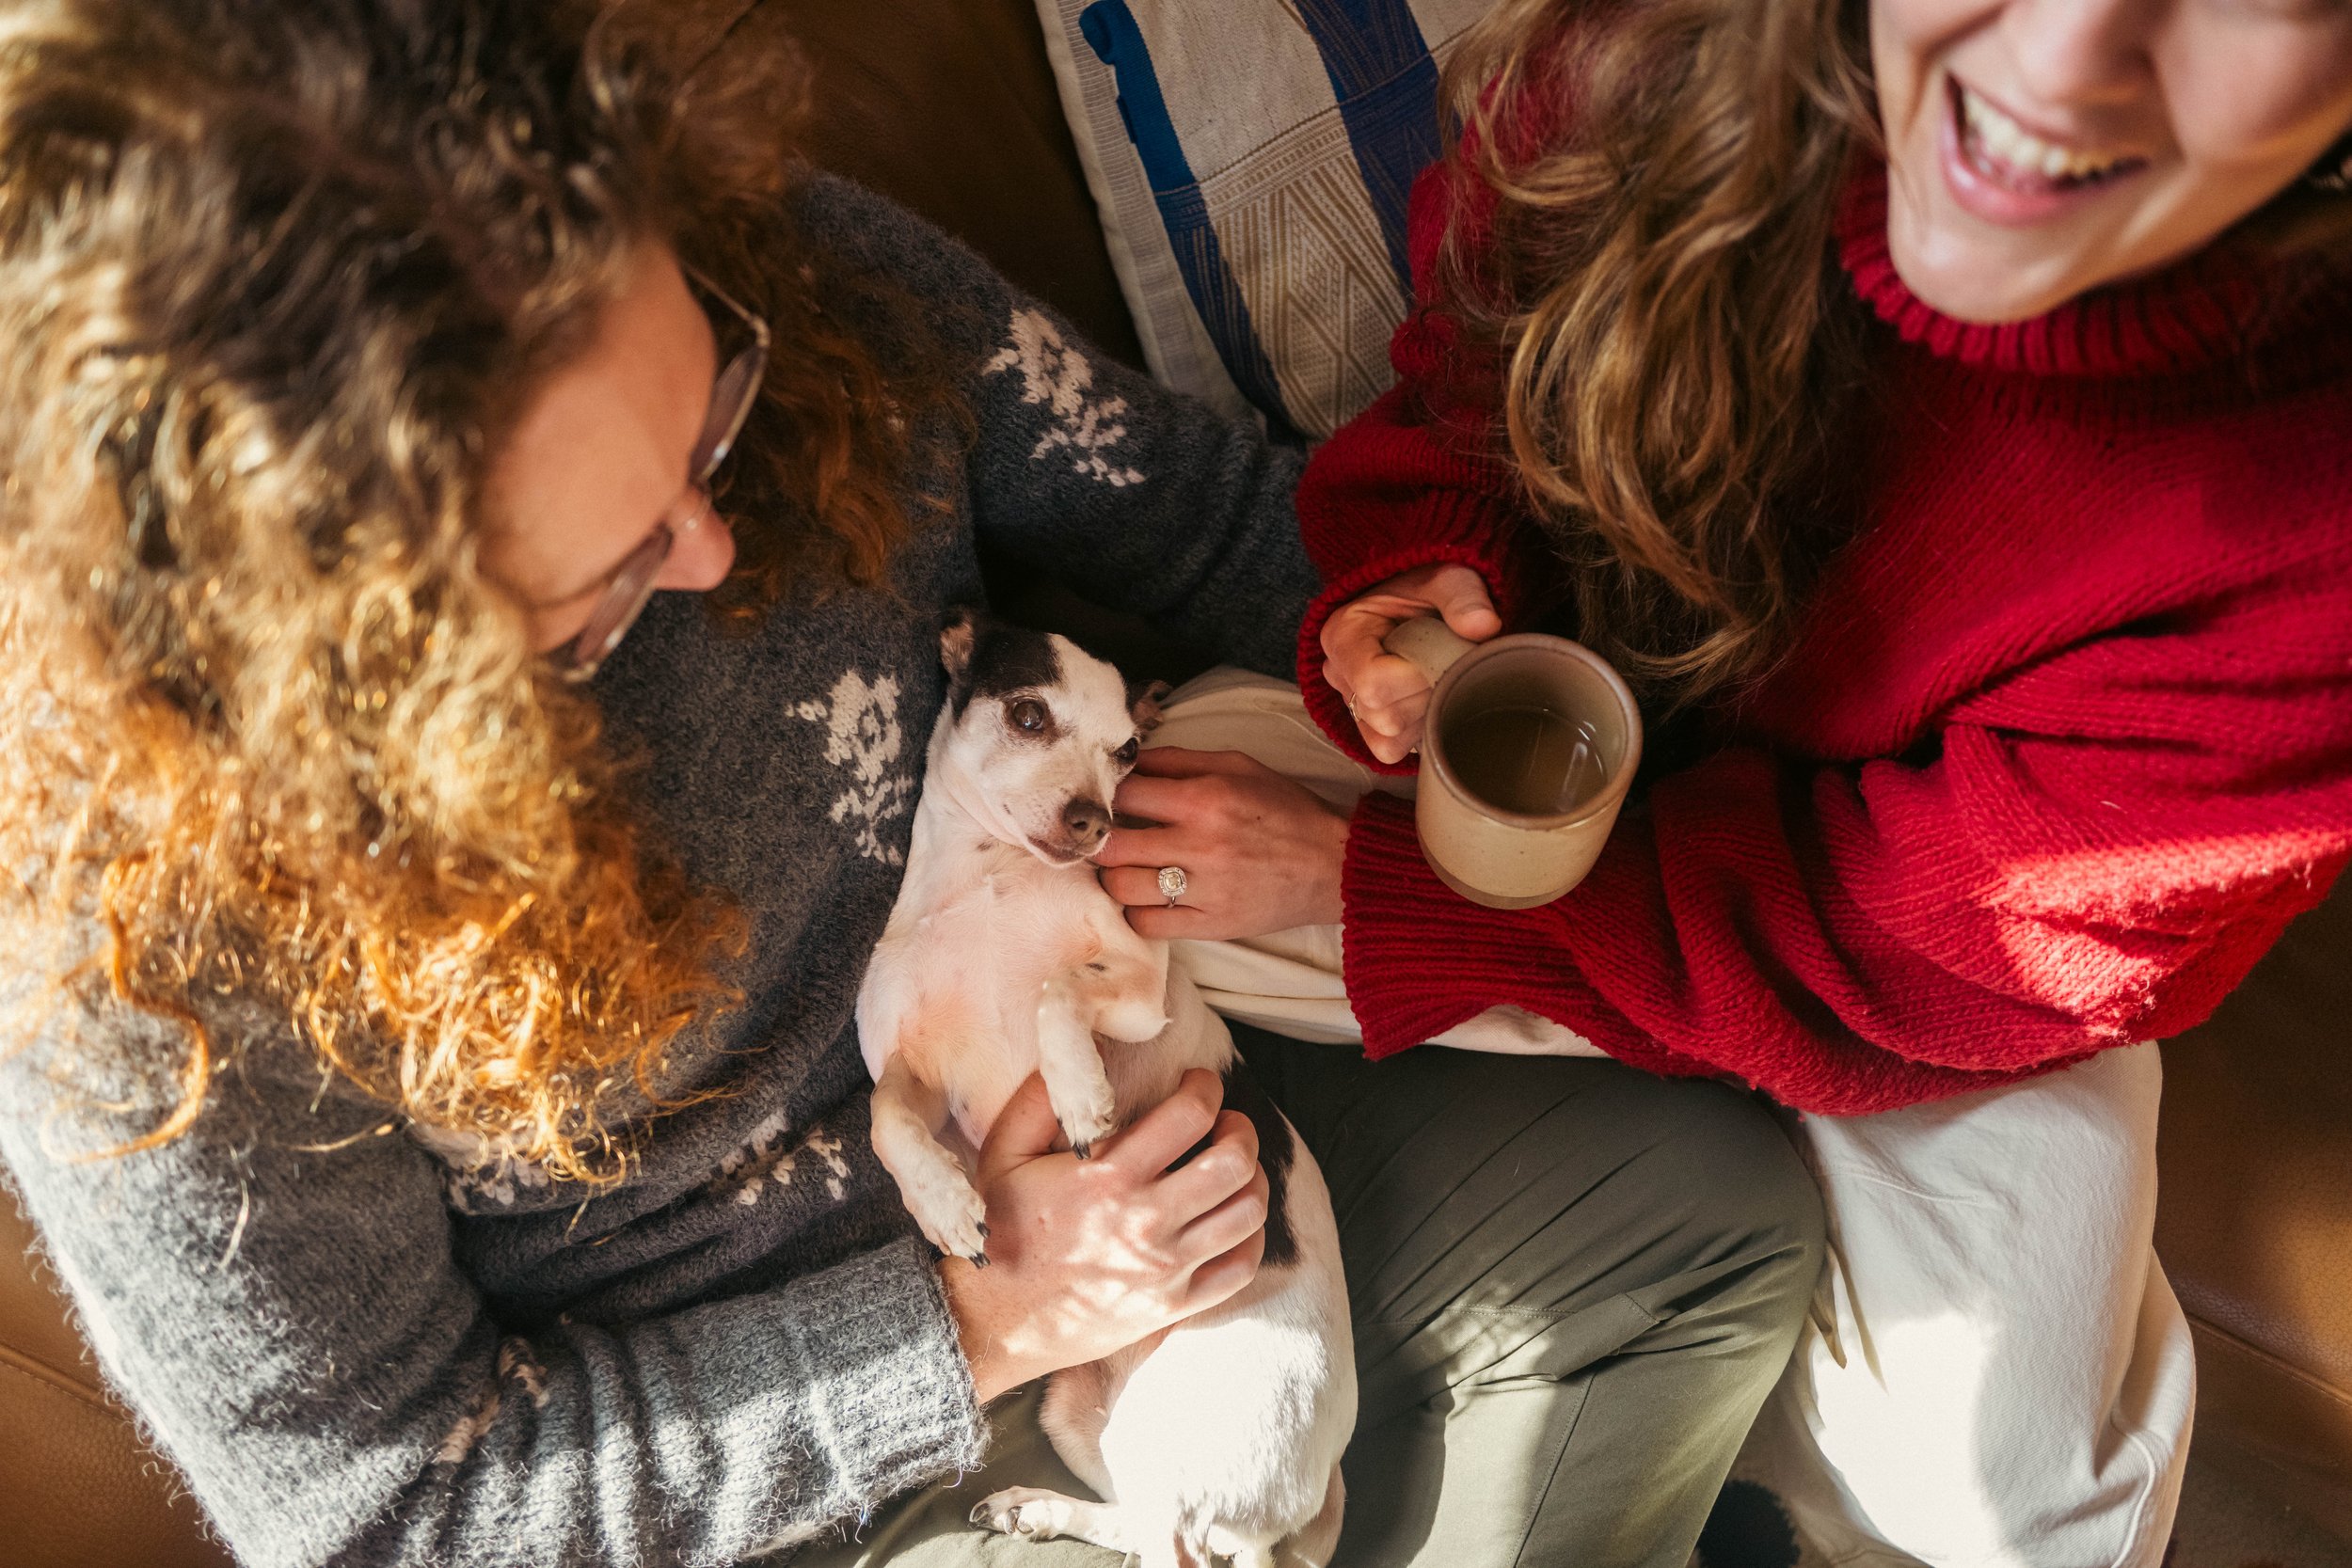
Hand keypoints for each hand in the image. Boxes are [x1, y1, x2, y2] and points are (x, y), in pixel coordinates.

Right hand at [940, 1070, 1267, 1402]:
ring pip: (1247, 1213)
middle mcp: (1146, 1222)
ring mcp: (1164, 1269)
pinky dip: (1250, 1238)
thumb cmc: (997, 1230)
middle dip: (1241, 1130)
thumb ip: (1039, 1098)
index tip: (1199, 1083)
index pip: (1191, 1115)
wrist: (989, 1321)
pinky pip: (1240, 1269)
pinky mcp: (1172, 1307)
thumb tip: (1072, 1050)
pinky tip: (1232, 1220)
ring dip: (1252, 1180)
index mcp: (1109, 1178)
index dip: (1206, 1087)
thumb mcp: (1002, 1154)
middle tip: (1227, 1124)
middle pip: (1234, 1162)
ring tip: (1234, 1169)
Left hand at [1098, 748, 1347, 939]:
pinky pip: (1147, 924)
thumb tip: (1131, 760)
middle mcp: (1199, 845)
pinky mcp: (1210, 926)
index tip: (1107, 799)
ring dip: (1115, 876)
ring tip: (1127, 867)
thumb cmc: (1286, 810)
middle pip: (1111, 846)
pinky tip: (1148, 898)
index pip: (1125, 795)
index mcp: (1204, 799)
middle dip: (1101, 839)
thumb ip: (1180, 760)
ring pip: (1121, 888)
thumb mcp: (1239, 766)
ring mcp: (1203, 890)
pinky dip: (1137, 912)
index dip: (1107, 795)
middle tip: (1105, 837)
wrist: (1334, 865)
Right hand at [1320, 563, 1500, 763]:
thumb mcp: (1448, 579)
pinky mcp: (1366, 724)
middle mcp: (1338, 672)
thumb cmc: (1430, 590)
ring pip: (1388, 740)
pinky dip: (1417, 732)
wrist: (1423, 600)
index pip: (1374, 683)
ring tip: (1438, 681)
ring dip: (1425, 717)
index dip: (1419, 679)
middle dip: (1428, 697)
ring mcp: (1349, 701)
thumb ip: (1463, 597)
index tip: (1443, 654)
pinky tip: (1430, 701)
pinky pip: (1389, 750)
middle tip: (1447, 666)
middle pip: (1384, 717)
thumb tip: (1483, 626)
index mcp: (1342, 634)